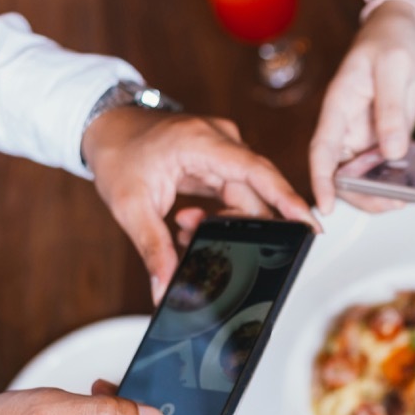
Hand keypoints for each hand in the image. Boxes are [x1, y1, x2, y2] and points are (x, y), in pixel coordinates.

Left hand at [82, 106, 319, 302]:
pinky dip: (218, 214)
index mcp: (202, 142)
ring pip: (245, 197)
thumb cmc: (117, 154)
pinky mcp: (218, 160)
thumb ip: (153, 249)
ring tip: (184, 230)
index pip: (258, 171)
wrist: (104, 127)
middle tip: (217, 249)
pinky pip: (234, 193)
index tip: (310, 225)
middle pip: (256, 191)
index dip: (288, 199)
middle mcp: (220, 141)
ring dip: (223, 222)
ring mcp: (222, 150)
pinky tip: (190, 222)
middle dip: (242, 226)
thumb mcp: (130, 207)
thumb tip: (165, 288)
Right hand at [310, 3, 414, 213]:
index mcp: (338, 107)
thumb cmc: (391, 37)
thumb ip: (391, 109)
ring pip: (375, 178)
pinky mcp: (392, 139)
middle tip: (400, 200)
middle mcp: (350, 128)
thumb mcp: (394, 66)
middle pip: (347, 176)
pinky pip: (404, 163)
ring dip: (401, 187)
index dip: (322, 181)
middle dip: (369, 196)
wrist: (409, 29)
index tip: (327, 206)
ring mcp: (371, 137)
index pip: (323, 151)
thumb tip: (392, 151)